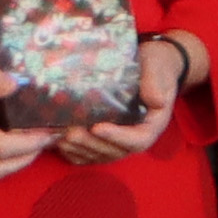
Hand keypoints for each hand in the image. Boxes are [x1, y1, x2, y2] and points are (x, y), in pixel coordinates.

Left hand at [46, 30, 200, 166]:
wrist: (146, 62)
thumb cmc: (153, 64)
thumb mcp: (157, 67)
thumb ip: (155, 82)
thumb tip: (157, 101)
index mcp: (153, 123)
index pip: (138, 140)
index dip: (118, 137)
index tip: (97, 127)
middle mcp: (136, 135)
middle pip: (116, 151)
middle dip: (92, 144)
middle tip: (71, 132)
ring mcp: (119, 139)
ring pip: (101, 155)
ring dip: (81, 149)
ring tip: (62, 136)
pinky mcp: (105, 138)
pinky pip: (91, 154)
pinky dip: (75, 152)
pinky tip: (60, 143)